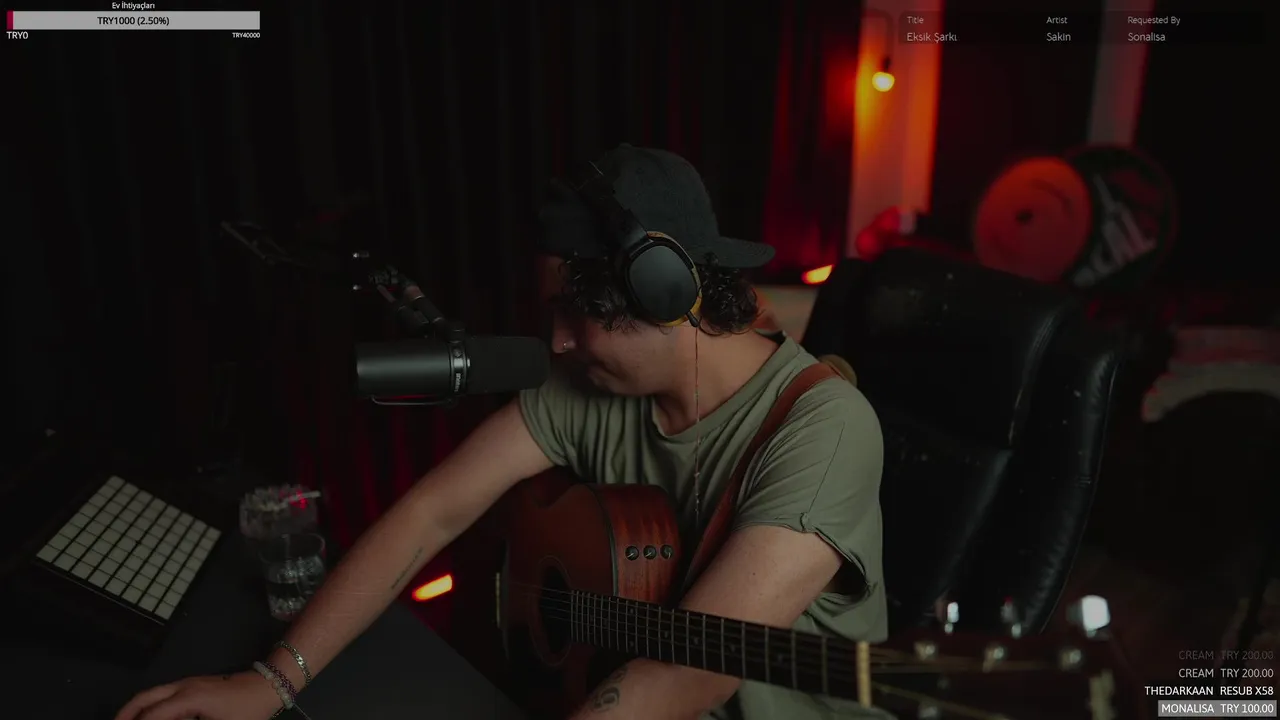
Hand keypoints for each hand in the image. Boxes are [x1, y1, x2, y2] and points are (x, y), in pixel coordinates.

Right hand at [114, 670, 283, 719]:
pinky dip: (150, 705)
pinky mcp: (194, 685)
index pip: (153, 714)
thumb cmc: (248, 711)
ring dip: (136, 708)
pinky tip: (150, 718)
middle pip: (145, 698)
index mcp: (189, 698)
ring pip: (153, 693)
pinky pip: (164, 694)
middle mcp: (184, 686)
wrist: (268, 686)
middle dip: (126, 714)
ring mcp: (188, 683)